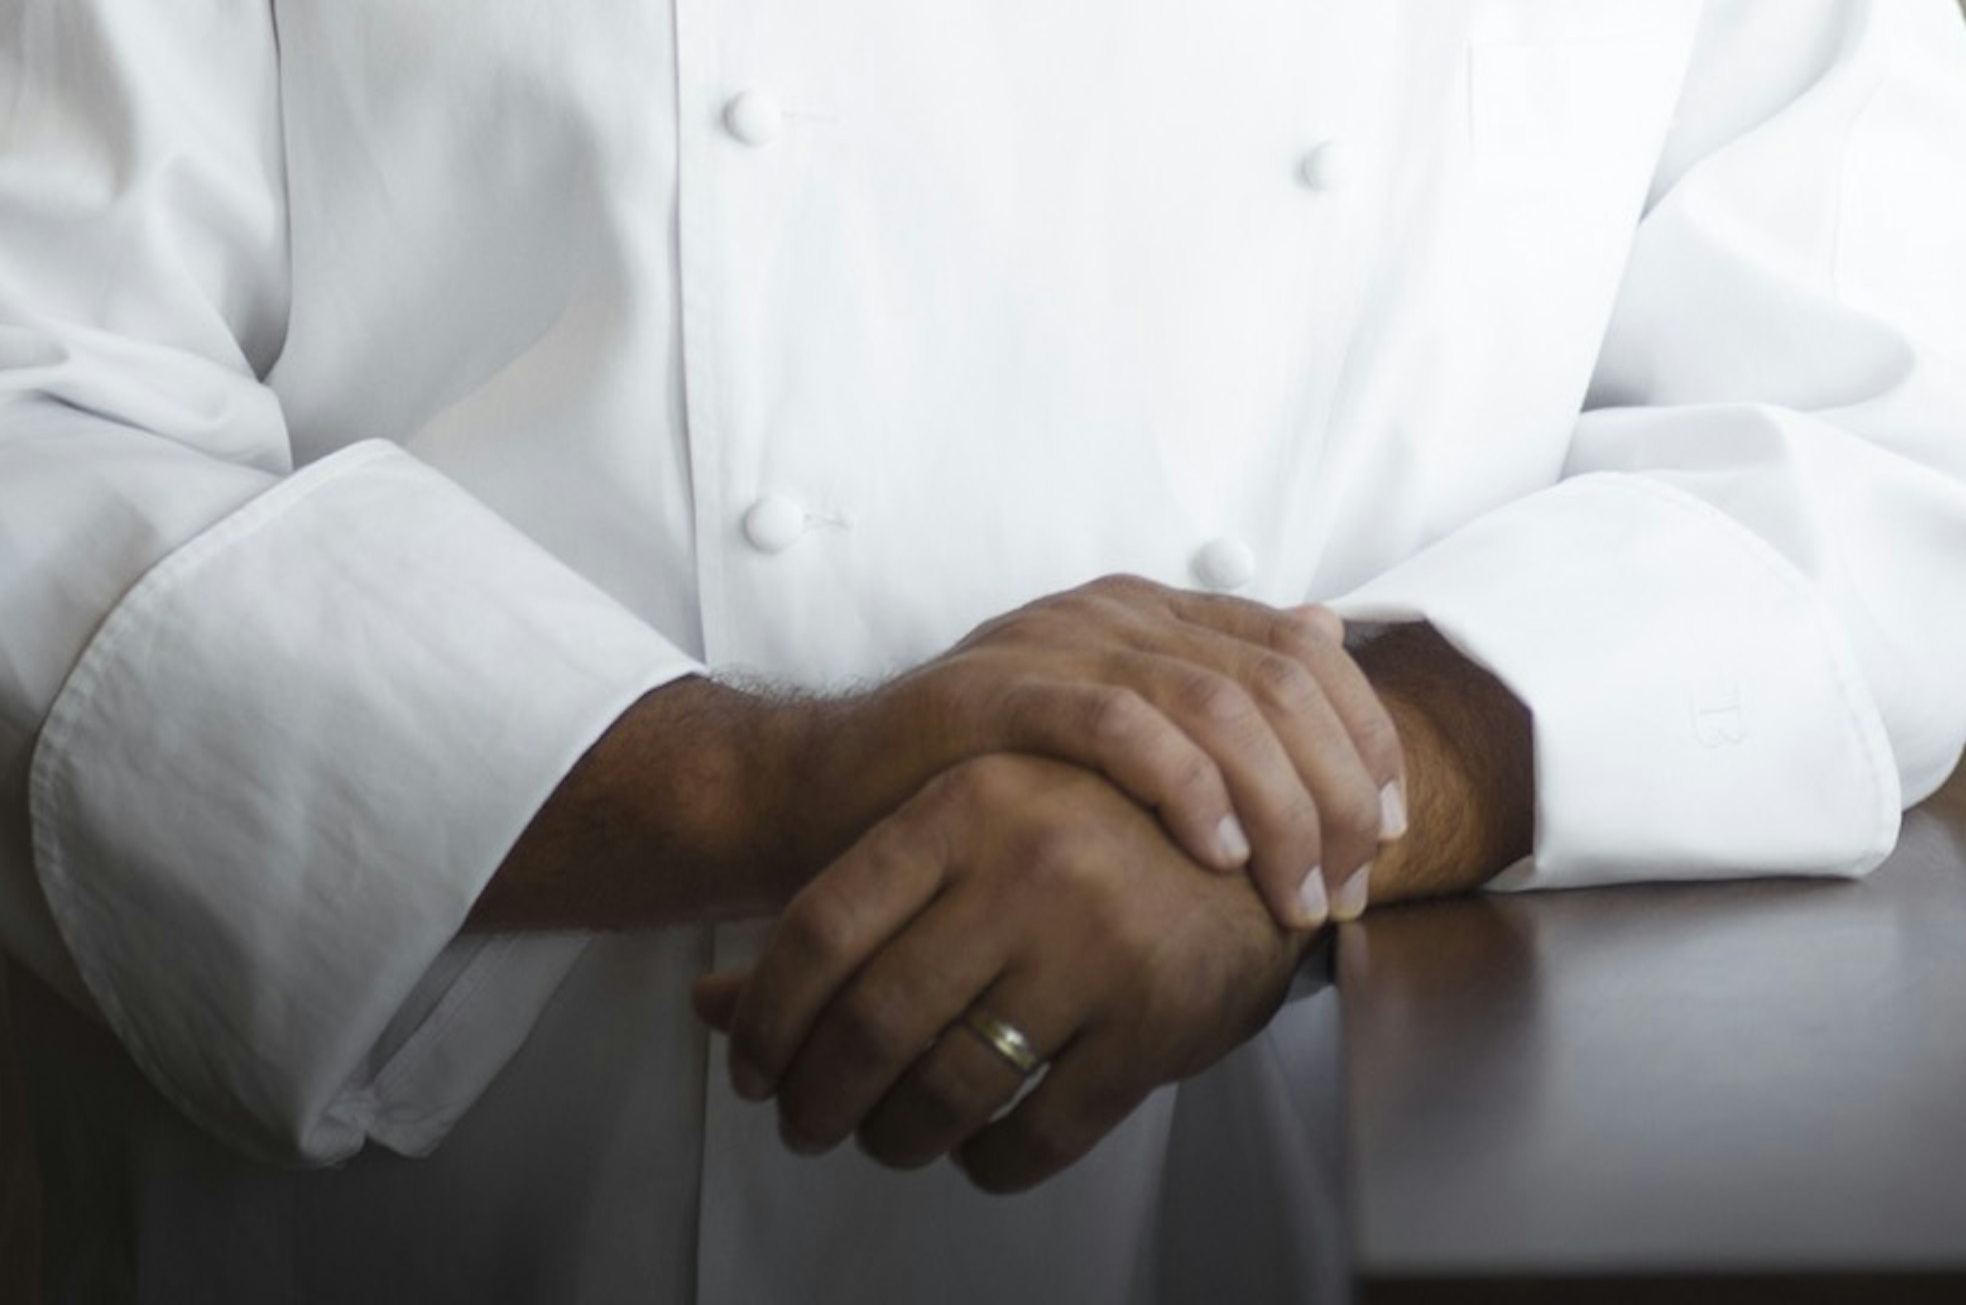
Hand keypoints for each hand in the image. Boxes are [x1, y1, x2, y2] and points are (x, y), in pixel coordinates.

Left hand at [693, 753, 1305, 1190]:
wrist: (1260, 831)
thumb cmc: (1086, 828)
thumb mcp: (962, 832)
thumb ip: (839, 912)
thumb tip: (705, 1005)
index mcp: (967, 803)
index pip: (819, 932)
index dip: (764, 1023)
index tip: (752, 1068)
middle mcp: (1028, 867)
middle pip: (868, 1026)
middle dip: (816, 1100)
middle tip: (806, 1122)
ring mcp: (1097, 949)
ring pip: (945, 1092)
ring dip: (893, 1138)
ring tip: (887, 1135)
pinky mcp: (1154, 1026)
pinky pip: (1036, 1138)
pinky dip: (987, 1163)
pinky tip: (978, 1146)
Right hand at [811, 577, 1406, 931]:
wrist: (830, 800)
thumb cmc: (987, 793)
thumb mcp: (1119, 746)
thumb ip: (1219, 696)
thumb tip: (1332, 630)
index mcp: (1153, 614)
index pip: (1302, 647)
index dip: (1363, 735)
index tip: (1389, 830)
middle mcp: (1115, 610)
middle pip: (1275, 676)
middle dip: (1335, 787)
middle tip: (1349, 883)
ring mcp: (1056, 643)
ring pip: (1214, 701)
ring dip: (1277, 804)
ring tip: (1296, 892)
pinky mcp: (996, 692)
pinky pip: (1116, 723)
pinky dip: (1184, 786)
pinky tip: (1217, 853)